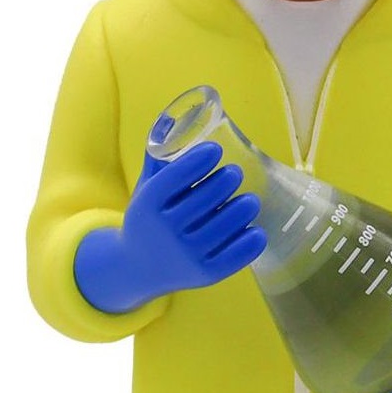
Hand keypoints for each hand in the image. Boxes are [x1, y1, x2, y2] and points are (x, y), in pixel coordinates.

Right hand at [74, 141, 265, 314]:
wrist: (136, 269)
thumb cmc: (149, 219)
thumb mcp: (146, 189)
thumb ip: (159, 156)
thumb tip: (172, 116)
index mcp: (147, 206)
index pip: (174, 178)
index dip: (198, 161)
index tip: (215, 150)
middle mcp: (165, 231)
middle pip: (206, 198)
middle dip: (227, 181)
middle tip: (234, 174)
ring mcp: (186, 254)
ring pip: (226, 225)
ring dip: (244, 208)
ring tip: (249, 201)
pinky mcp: (204, 275)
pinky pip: (235, 256)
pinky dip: (250, 242)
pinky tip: (255, 230)